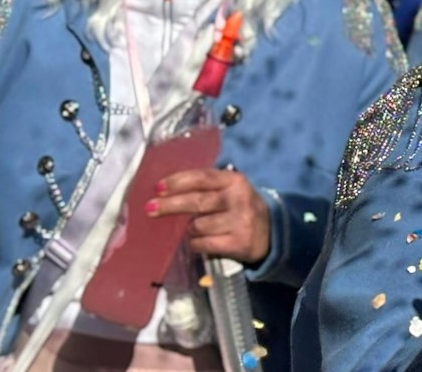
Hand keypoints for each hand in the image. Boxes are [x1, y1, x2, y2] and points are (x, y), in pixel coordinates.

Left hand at [151, 168, 270, 264]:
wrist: (271, 232)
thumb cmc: (240, 207)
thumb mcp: (230, 190)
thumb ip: (206, 187)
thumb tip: (165, 192)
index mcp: (235, 181)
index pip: (202, 177)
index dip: (178, 181)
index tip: (158, 188)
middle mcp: (239, 199)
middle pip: (197, 202)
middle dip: (170, 205)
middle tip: (150, 208)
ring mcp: (240, 221)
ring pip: (198, 226)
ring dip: (188, 229)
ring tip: (193, 229)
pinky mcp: (238, 243)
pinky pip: (203, 244)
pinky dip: (195, 243)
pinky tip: (198, 242)